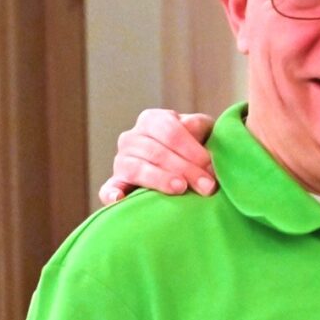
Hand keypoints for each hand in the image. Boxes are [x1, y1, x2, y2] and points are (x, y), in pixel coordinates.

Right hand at [100, 110, 215, 205]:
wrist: (181, 165)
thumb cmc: (195, 146)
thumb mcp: (201, 129)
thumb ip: (198, 126)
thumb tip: (191, 129)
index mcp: (152, 120)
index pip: (170, 131)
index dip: (191, 149)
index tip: (210, 166)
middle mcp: (132, 138)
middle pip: (157, 152)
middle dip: (186, 169)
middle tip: (208, 186)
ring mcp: (121, 161)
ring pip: (137, 168)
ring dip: (160, 179)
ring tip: (180, 188)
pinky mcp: (116, 183)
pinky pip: (109, 188)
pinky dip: (111, 193)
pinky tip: (119, 199)